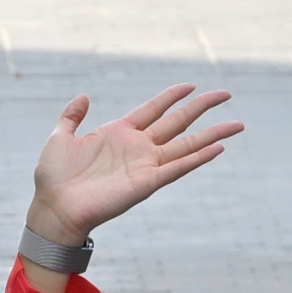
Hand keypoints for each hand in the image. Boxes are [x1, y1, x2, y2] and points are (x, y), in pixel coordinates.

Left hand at [25, 85, 243, 246]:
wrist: (53, 208)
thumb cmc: (54, 177)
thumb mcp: (60, 137)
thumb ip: (72, 116)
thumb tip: (83, 97)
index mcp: (119, 133)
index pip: (154, 108)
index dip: (172, 96)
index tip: (191, 84)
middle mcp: (138, 147)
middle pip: (178, 121)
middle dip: (203, 107)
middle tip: (226, 92)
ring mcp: (145, 165)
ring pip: (187, 144)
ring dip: (213, 134)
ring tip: (238, 124)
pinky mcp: (147, 183)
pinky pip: (178, 167)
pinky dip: (199, 158)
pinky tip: (218, 148)